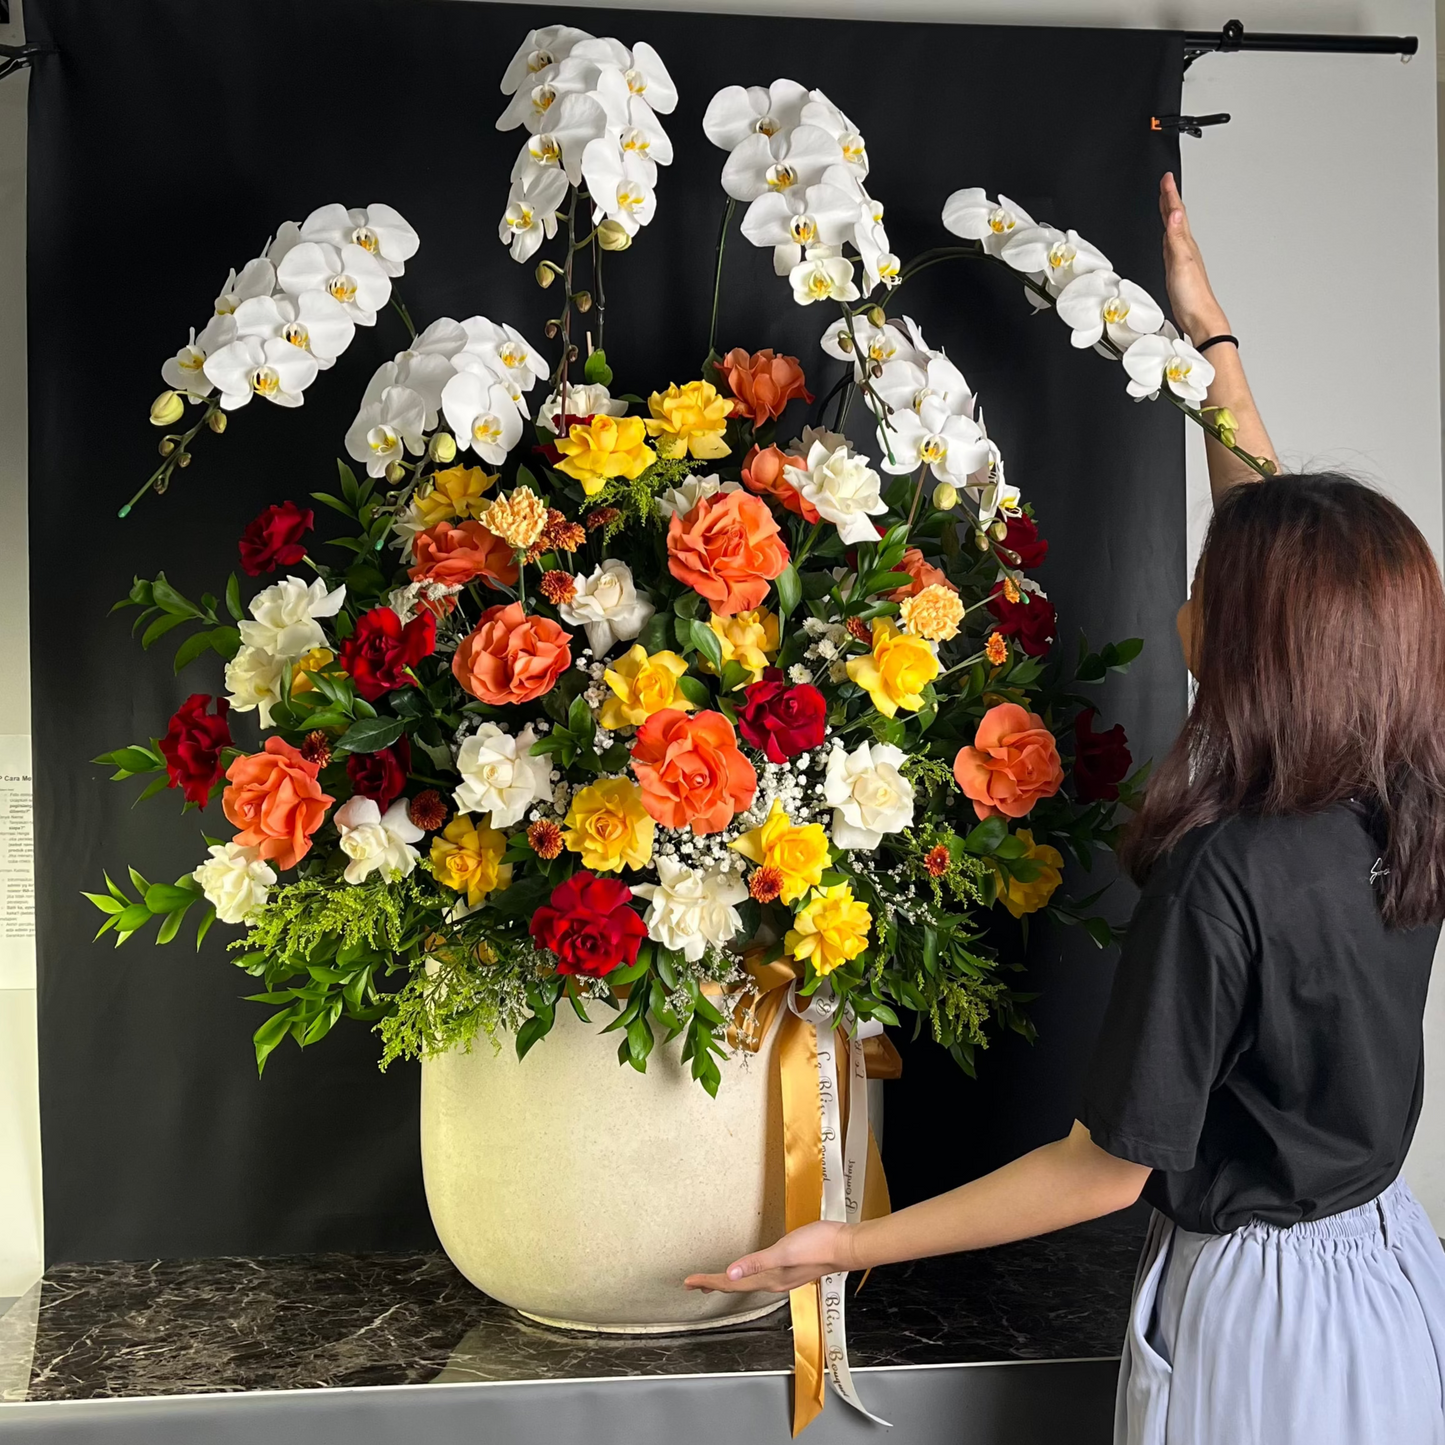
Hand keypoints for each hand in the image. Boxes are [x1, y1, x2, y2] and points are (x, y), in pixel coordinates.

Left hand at [684, 1220, 852, 1294]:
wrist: (846, 1246)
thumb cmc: (818, 1246)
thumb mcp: (784, 1251)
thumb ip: (756, 1263)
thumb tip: (730, 1274)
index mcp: (769, 1279)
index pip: (731, 1284)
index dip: (708, 1282)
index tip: (688, 1281)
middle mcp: (773, 1282)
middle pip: (736, 1287)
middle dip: (713, 1284)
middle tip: (693, 1283)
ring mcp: (782, 1277)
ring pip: (747, 1283)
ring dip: (728, 1282)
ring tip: (714, 1281)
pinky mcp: (790, 1267)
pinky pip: (760, 1276)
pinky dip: (746, 1275)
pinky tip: (748, 1271)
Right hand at [1159, 171, 1228, 341]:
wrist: (1199, 318)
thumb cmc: (1192, 295)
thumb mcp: (1181, 263)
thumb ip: (1177, 238)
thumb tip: (1176, 213)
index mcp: (1186, 244)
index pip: (1177, 213)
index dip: (1170, 195)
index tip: (1167, 178)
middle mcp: (1185, 249)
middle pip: (1176, 219)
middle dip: (1170, 200)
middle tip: (1166, 184)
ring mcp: (1182, 259)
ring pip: (1174, 230)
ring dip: (1170, 215)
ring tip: (1166, 204)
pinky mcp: (1177, 271)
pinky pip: (1171, 245)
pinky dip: (1168, 235)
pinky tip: (1167, 238)